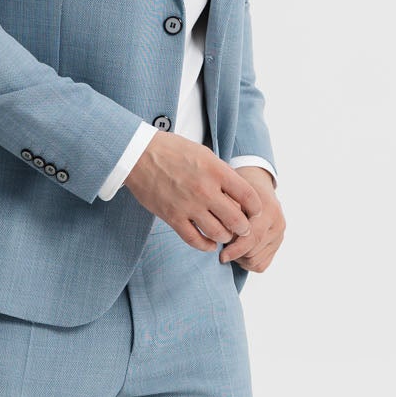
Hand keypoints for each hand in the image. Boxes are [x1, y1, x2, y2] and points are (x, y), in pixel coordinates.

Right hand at [124, 130, 265, 252]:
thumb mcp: (204, 153)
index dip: (256, 208)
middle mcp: (205, 190)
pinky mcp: (172, 217)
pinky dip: (206, 245)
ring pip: (218, 233)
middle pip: (236, 220)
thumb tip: (237, 190)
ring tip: (225, 235)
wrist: (139, 155)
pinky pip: (194, 240)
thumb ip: (221, 172)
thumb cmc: (172, 150)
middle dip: (244, 228)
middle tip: (243, 229)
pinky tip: (209, 244)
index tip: (255, 212)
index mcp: (216, 171)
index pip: (248, 196)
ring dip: (225, 237)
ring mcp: (188, 206)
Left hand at [217, 165, 283, 272]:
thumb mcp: (231, 194)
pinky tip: (240, 251)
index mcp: (268, 209)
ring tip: (231, 245)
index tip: (221, 256)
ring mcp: (280, 236)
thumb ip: (228, 213)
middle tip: (223, 244)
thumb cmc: (239, 189)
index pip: (253, 238)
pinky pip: (261, 265)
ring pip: (256, 261)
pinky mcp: (278, 245)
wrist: (258, 186)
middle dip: (235, 253)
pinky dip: (248, 263)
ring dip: (240, 258)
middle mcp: (278, 224)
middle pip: (253, 253)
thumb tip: (219, 234)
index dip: (235, 250)